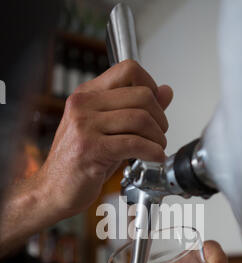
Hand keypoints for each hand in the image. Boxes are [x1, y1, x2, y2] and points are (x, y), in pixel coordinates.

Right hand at [37, 60, 172, 219]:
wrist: (52, 190)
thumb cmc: (77, 163)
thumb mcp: (107, 130)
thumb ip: (135, 109)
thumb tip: (165, 92)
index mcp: (87, 94)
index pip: (128, 70)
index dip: (151, 86)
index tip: (157, 107)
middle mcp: (84, 105)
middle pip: (141, 95)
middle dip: (160, 118)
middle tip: (160, 134)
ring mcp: (85, 126)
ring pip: (141, 119)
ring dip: (158, 137)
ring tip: (157, 148)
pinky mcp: (91, 149)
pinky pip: (134, 143)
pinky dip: (152, 152)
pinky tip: (154, 159)